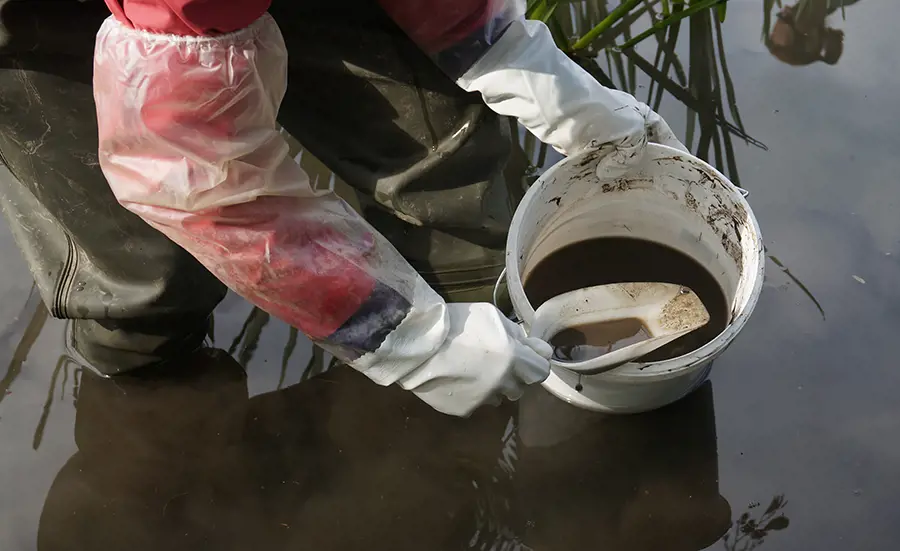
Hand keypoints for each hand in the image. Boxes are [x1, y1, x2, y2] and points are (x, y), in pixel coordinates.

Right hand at [396, 303, 551, 416]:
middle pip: (520, 387)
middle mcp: (503, 384)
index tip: (523, 356)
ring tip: (470, 370)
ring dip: (492, 386)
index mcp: (515, 359)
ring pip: (497, 397)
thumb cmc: (457, 323)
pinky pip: (475, 403)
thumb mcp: (492, 316)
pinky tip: (454, 379)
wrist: (418, 344)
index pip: (541, 372)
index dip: (534, 363)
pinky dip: (469, 393)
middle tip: (493, 361)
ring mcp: (484, 400)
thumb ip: (518, 335)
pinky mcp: (464, 410)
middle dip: (512, 376)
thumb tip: (538, 349)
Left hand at [457, 18, 687, 177]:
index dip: (676, 156)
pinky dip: (598, 177)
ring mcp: (601, 136)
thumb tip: (612, 173)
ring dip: (621, 177)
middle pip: (642, 152)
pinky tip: (603, 193)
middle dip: (648, 171)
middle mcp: (624, 125)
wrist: (551, 101)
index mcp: (642, 117)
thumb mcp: (627, 130)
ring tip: (631, 199)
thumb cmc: (595, 112)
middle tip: (656, 197)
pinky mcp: (579, 146)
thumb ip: (632, 153)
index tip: (684, 176)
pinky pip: (594, 165)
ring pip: (617, 161)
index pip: (666, 139)